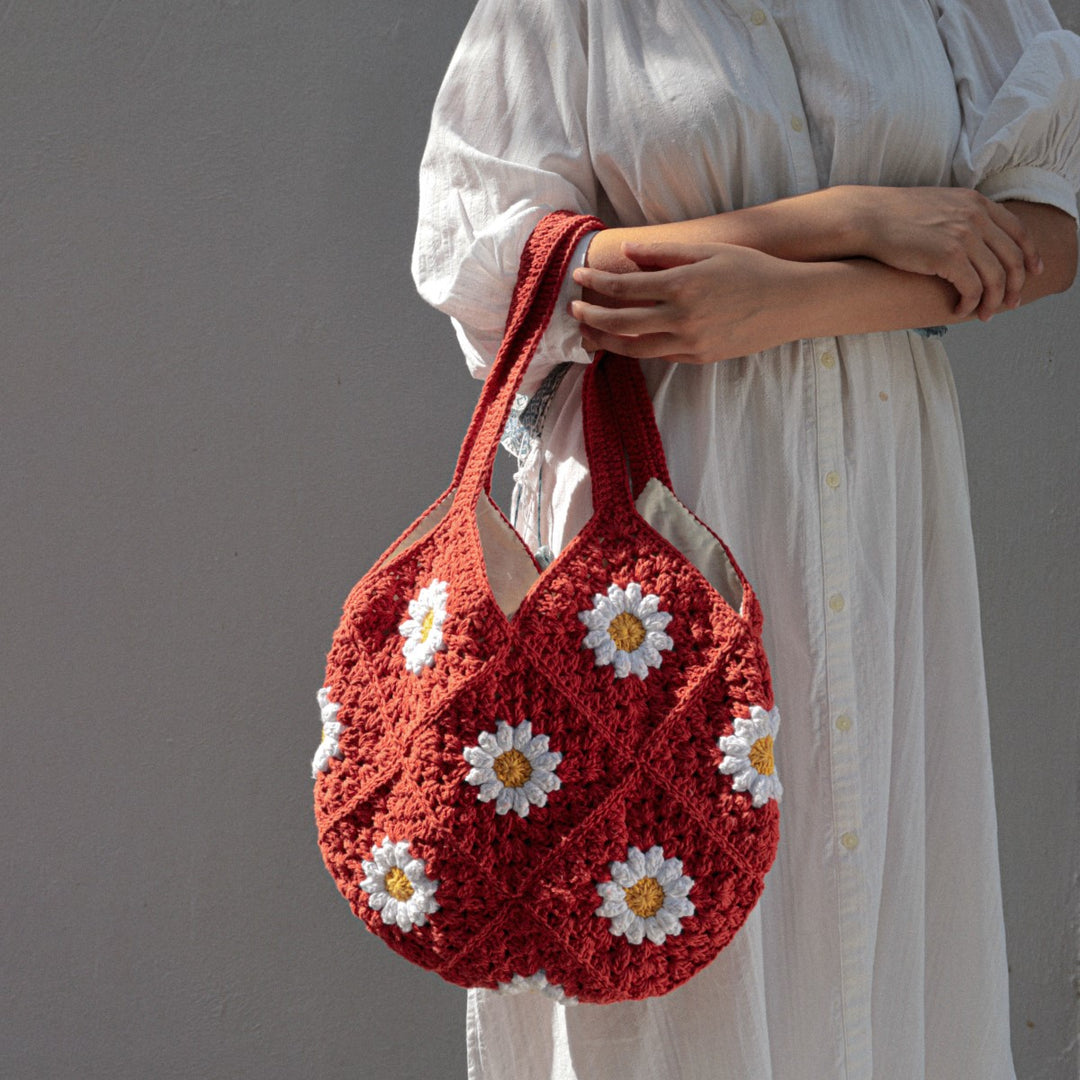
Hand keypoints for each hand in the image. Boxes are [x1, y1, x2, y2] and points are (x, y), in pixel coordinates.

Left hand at [570, 241, 805, 363]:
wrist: (789, 303)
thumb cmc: (750, 269)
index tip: (580, 276)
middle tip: (573, 312)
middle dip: (592, 317)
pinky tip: (624, 343)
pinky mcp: (699, 358)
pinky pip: (660, 356)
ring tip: (588, 335)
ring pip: (635, 348)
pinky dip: (637, 350)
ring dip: (607, 342)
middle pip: (621, 323)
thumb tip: (626, 252)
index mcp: (681, 285)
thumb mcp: (707, 251)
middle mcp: (682, 318)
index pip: (624, 287)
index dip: (597, 283)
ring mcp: (691, 342)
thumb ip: (663, 254)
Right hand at [848, 186, 1041, 319]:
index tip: (1032, 273)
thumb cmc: (894, 216)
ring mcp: (964, 236)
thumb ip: (961, 217)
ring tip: (984, 315)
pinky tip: (959, 311)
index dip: (1030, 255)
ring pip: (996, 278)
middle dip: (1015, 286)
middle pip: (1013, 258)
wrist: (868, 217)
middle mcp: (976, 217)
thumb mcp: (939, 206)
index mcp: (977, 203)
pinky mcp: (948, 257)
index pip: (1018, 231)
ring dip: (993, 302)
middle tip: (1011, 304)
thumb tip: (972, 240)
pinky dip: (970, 304)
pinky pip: (973, 288)